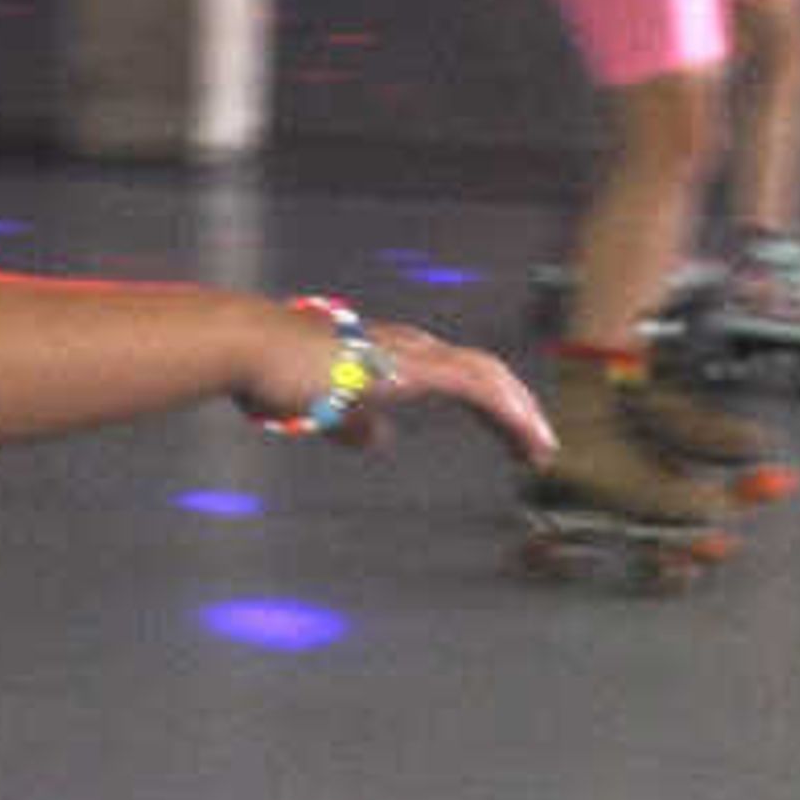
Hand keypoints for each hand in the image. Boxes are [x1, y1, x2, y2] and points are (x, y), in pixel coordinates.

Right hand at [244, 314, 553, 463]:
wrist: (256, 351)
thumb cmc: (273, 374)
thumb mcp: (322, 409)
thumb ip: (354, 424)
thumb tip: (381, 440)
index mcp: (390, 354)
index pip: (456, 376)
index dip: (488, 406)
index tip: (510, 440)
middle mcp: (411, 347)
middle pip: (483, 373)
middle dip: (515, 410)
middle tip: (538, 450)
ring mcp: (415, 353)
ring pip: (490, 378)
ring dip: (522, 415)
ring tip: (543, 452)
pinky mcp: (416, 368)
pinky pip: (479, 390)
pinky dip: (509, 414)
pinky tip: (528, 439)